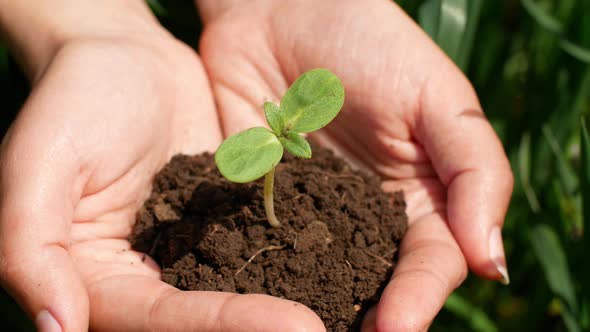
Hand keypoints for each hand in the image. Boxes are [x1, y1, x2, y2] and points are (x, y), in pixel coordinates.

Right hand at [0, 3, 321, 330]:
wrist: (125, 55)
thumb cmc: (73, 99)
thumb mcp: (38, 166)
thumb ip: (31, 248)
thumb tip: (56, 330)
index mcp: (96, 277)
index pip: (161, 319)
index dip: (223, 326)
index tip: (296, 327)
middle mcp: (145, 275)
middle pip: (204, 321)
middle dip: (264, 326)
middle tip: (331, 329)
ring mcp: (188, 249)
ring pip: (239, 290)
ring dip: (291, 299)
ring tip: (349, 312)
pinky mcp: (221, 221)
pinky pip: (258, 246)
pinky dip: (294, 258)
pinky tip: (342, 266)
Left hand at [197, 0, 512, 329]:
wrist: (282, 10)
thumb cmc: (371, 43)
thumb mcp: (439, 100)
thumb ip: (475, 173)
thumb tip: (493, 262)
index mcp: (421, 198)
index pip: (430, 263)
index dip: (418, 298)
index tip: (397, 328)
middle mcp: (367, 218)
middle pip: (376, 284)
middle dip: (368, 319)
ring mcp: (311, 215)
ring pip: (319, 278)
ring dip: (314, 309)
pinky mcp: (258, 203)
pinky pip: (260, 246)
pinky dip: (259, 276)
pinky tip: (250, 304)